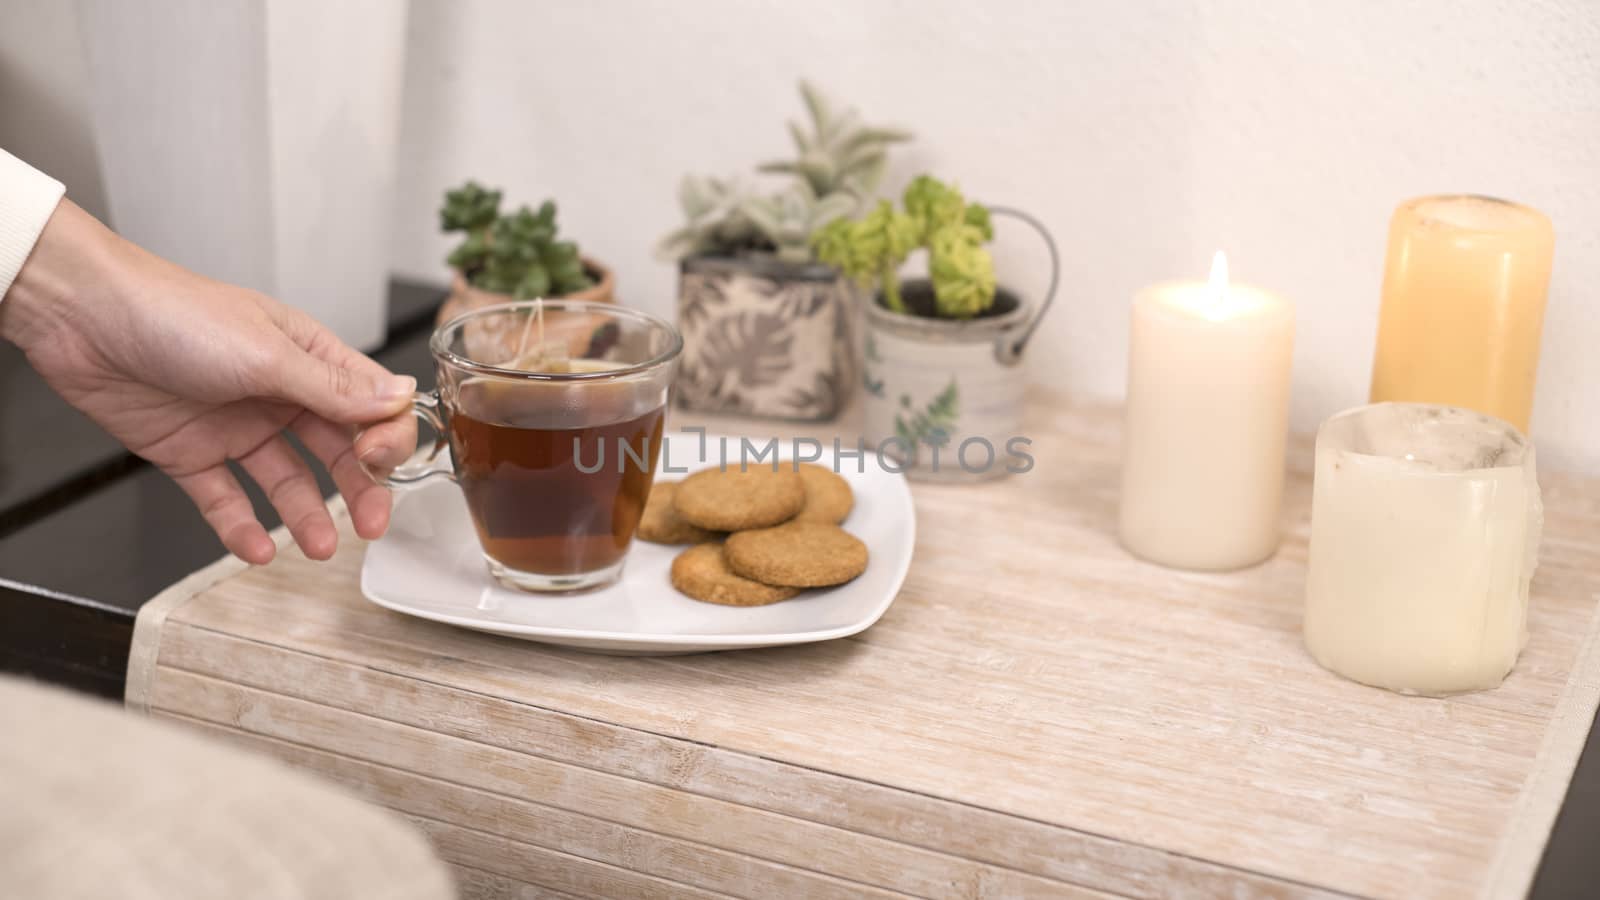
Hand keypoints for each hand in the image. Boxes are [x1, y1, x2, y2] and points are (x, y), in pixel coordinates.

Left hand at [0, 200, 418, 563]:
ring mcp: (236, 426)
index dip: (384, 437)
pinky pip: (226, 499)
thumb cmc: (175, 314)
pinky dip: (242, 527)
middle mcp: (279, 393)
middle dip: (360, 489)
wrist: (83, 319)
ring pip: (287, 481)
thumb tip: (398, 397)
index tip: (378, 462)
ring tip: (319, 548)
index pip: (369, 405)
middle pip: (336, 450)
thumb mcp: (267, 354)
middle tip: (372, 525)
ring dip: (307, 515)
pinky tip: (258, 549)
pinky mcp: (192, 454)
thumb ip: (333, 389)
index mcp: (308, 357)